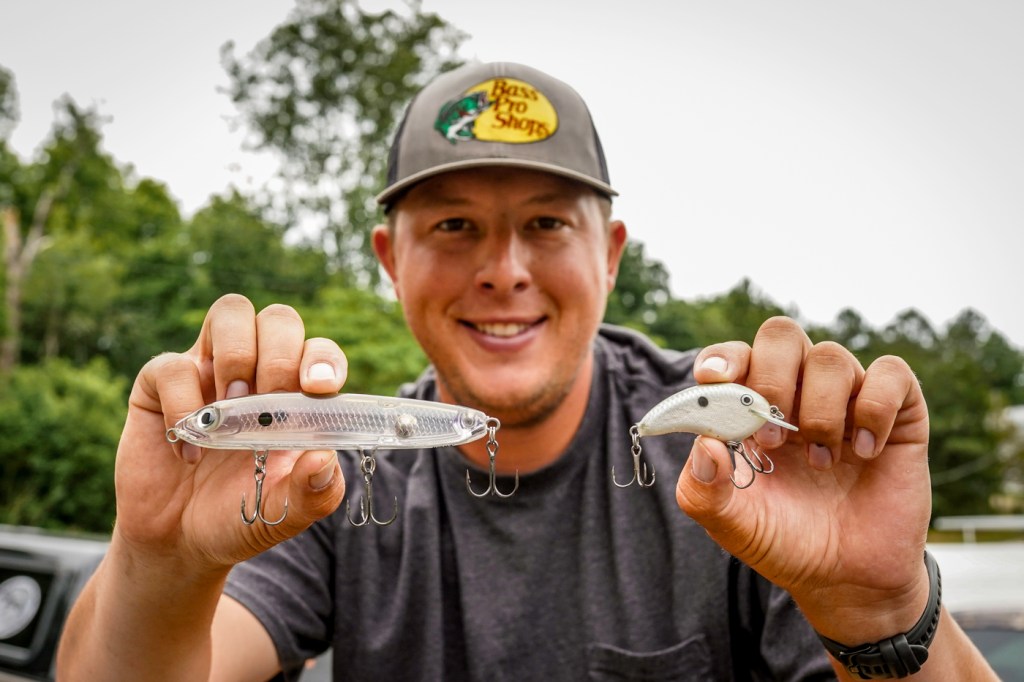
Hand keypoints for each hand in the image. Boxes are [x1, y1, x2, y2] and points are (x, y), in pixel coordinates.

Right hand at [113, 294, 347, 571]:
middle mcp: (256, 372)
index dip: (322, 359)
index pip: (318, 351)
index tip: (320, 388)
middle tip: (271, 404)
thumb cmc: (242, 516)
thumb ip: (315, 490)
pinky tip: (190, 450)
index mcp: (296, 394)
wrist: (181, 543)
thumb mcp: (287, 513)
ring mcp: (209, 371)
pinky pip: (171, 365)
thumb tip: (324, 459)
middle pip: (278, 318)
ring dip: (237, 355)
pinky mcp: (159, 385)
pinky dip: (182, 404)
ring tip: (232, 410)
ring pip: (231, 312)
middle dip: (280, 354)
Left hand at [675, 316, 931, 643]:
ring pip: (831, 356)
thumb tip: (703, 444)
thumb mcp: (731, 525)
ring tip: (821, 463)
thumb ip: (702, 490)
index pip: (734, 356)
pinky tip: (866, 453)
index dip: (723, 358)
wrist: (847, 580)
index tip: (715, 380)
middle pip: (781, 335)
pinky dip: (875, 407)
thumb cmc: (783, 540)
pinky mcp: (897, 414)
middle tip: (772, 440)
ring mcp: (847, 399)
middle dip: (772, 378)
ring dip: (821, 410)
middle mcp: (797, 392)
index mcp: (750, 407)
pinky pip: (892, 374)